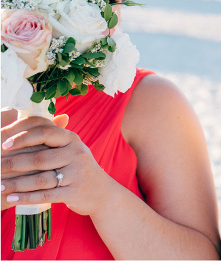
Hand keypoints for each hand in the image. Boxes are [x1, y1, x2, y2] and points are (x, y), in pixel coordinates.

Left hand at [1, 114, 116, 215]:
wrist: (102, 192)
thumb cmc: (77, 167)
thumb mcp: (69, 148)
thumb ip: (50, 137)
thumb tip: (17, 130)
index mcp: (71, 139)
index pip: (45, 132)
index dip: (23, 137)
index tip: (3, 143)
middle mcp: (76, 153)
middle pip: (40, 158)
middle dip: (13, 164)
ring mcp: (77, 173)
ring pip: (41, 179)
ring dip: (16, 184)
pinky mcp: (74, 192)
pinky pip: (46, 195)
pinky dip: (26, 198)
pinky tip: (11, 198)